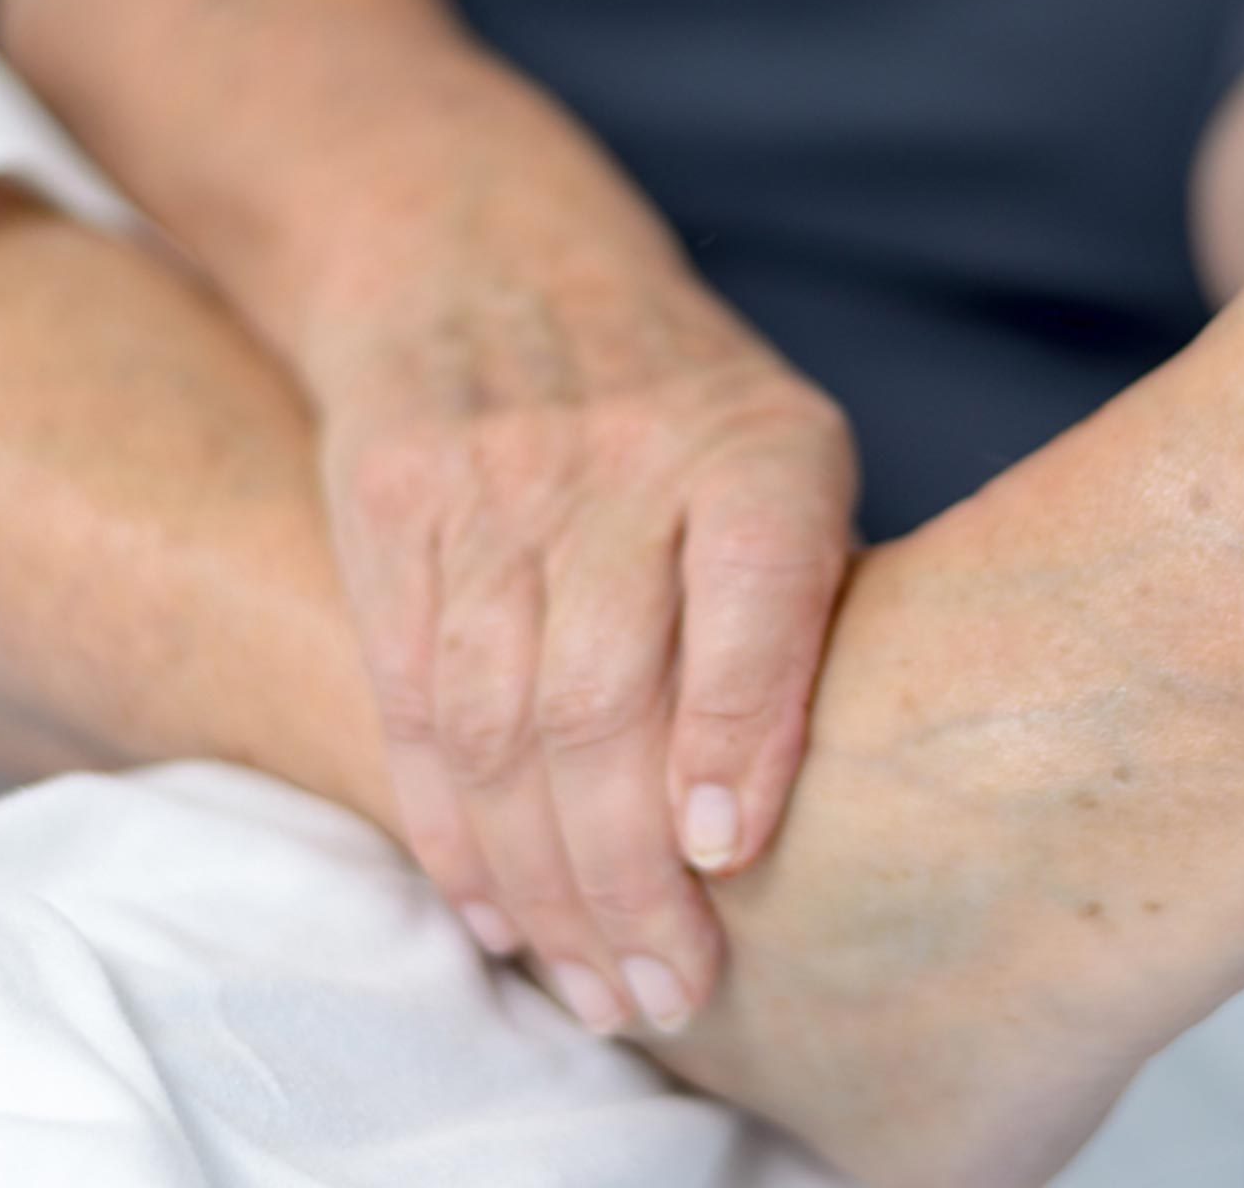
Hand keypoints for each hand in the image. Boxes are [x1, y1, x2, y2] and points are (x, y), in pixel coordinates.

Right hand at [312, 264, 856, 1032]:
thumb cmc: (676, 397)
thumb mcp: (782, 446)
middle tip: (670, 992)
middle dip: (630, 872)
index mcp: (751, 443)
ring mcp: (487, 483)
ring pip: (495, 720)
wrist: (479, 251)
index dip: (738, 725)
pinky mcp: (385, 510)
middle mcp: (615, 456)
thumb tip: (858, 808)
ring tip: (596, 987)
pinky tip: (496, 914)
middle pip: (602, 690)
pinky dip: (449, 826)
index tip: (730, 855)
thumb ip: (804, 604)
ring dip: (542, 881)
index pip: (749, 586)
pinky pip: (408, 700)